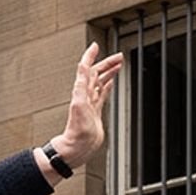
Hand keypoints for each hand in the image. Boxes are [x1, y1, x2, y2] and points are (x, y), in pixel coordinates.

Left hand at [47, 43, 123, 168]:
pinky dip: (107, 86)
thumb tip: (81, 64)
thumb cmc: (76, 132)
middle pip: (96, 74)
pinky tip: (110, 82)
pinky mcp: (95, 112)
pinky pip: (102, 95)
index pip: (86, 69)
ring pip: (100, 82)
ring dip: (109, 72)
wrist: (77, 148)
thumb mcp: (78, 104)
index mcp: (81, 91)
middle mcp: (85, 95)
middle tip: (119, 57)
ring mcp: (90, 103)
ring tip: (118, 65)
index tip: (96, 46)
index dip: (90, 56)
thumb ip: (80, 84)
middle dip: (107, 63)